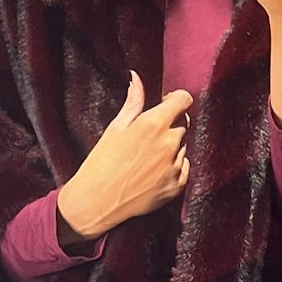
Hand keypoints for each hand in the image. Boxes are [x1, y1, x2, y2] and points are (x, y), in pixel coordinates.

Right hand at [58, 71, 192, 237]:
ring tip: (146, 158)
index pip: (184, 100)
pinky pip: (184, 168)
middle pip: (184, 123)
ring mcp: (175, 167)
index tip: (165, 105)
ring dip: (170, 147)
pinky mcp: (176, 186)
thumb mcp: (115, 128)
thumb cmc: (101, 163)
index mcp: (153, 125)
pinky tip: (152, 172)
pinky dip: (173, 167)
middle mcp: (169, 144)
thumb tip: (137, 78)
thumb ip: (133, 102)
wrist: (97, 202)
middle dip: (171, 124)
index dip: (175, 100)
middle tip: (149, 135)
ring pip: (182, 146)